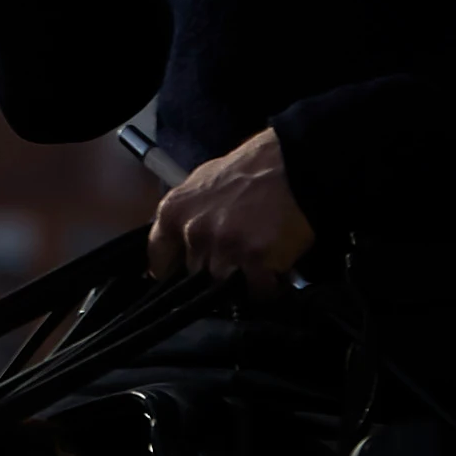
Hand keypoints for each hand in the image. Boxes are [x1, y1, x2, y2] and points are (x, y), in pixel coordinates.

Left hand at [147, 127, 314, 290]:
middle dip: (214, 272)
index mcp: (173, 212)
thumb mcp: (203, 183)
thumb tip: (180, 241)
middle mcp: (193, 231)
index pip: (159, 260)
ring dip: (242, 281)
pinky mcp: (255, 258)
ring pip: (224, 286)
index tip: (184, 275)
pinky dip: (268, 288)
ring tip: (258, 264)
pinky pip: (258, 291)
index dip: (174, 271)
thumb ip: (187, 215)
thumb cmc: (253, 169)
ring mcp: (223, 246)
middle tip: (235, 260)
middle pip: (194, 275)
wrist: (296, 164)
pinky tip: (276, 271)